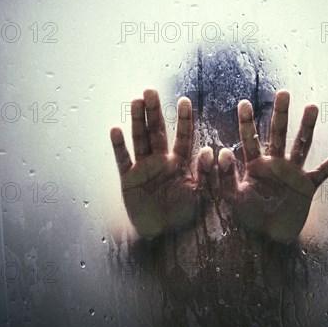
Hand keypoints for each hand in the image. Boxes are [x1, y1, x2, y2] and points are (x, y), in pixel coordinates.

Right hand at [110, 89, 213, 239]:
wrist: (162, 236)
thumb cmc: (184, 216)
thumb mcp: (200, 195)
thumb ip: (206, 173)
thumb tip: (212, 150)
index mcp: (180, 163)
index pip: (183, 136)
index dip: (183, 119)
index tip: (184, 100)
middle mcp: (161, 161)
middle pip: (157, 131)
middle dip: (154, 111)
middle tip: (151, 90)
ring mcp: (143, 169)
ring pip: (139, 139)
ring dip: (137, 121)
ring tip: (135, 101)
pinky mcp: (128, 180)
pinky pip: (122, 160)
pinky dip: (118, 146)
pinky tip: (115, 130)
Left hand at [217, 90, 327, 243]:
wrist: (266, 241)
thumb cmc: (246, 220)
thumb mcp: (232, 198)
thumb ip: (226, 176)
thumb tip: (221, 150)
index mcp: (255, 165)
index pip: (249, 138)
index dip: (247, 122)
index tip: (243, 102)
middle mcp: (275, 165)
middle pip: (278, 134)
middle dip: (281, 114)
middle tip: (283, 92)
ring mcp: (292, 174)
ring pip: (301, 145)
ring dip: (307, 127)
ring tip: (312, 106)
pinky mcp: (307, 187)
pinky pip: (322, 172)